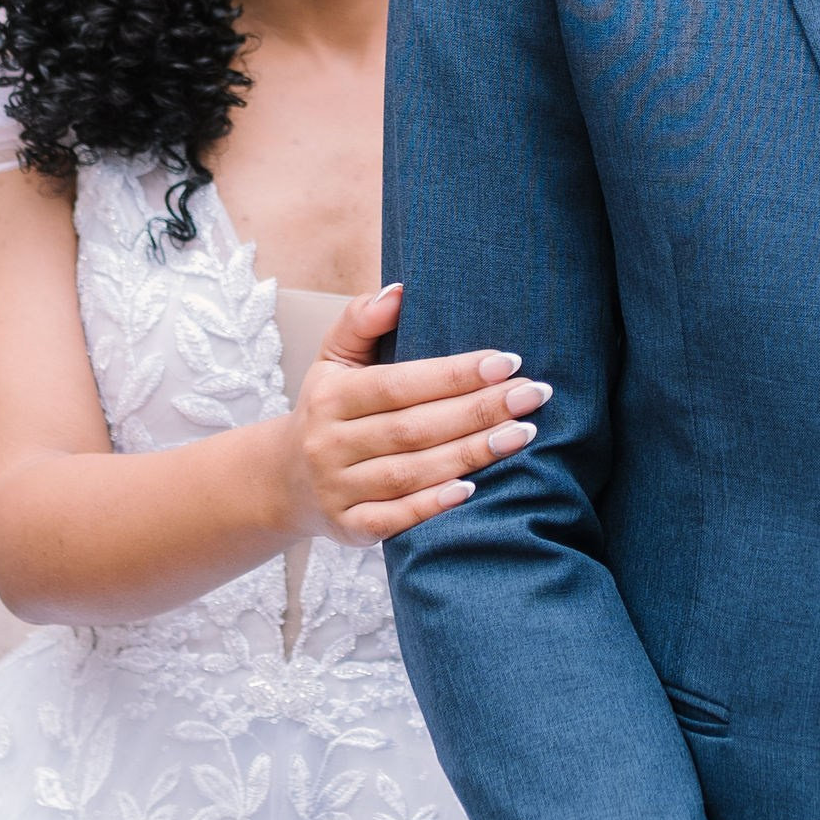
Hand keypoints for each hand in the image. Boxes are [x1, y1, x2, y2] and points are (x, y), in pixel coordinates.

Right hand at [292, 282, 550, 543]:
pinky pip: (394, 520)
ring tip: (524, 434)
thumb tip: (400, 290)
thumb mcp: (333, 360)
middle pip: (414, 428)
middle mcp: (331, 443)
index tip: (508, 362)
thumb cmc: (328, 409)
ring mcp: (339, 489)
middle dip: (479, 411)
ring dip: (471, 454)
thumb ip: (361, 320)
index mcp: (332, 397)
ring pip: (412, 473)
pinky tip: (474, 490)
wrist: (285, 479)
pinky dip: (432, 506)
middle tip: (533, 394)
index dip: (454, 374)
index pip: (400, 383)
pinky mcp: (350, 528)